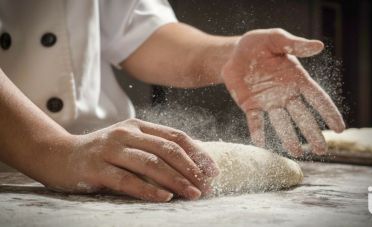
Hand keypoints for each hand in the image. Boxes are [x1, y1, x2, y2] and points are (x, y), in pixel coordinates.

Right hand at [37, 119, 218, 201]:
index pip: (175, 136)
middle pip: (167, 149)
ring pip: (150, 164)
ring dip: (176, 180)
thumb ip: (153, 149)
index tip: (213, 170)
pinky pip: (127, 180)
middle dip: (191, 169)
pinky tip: (165, 198)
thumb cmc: (101, 152)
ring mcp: (110, 149)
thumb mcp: (128, 143)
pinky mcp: (96, 168)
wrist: (58, 155)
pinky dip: (148, 190)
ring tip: (193, 194)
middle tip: (206, 186)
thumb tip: (190, 166)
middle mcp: (126, 133)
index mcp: (138, 126)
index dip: (197, 153)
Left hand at [222, 28, 344, 155]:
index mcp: (296, 79)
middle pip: (302, 116)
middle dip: (312, 133)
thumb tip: (318, 46)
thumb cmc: (258, 45)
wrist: (233, 53)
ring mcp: (268, 102)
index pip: (317, 98)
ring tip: (296, 152)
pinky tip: (261, 143)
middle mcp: (285, 94)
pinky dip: (258, 131)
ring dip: (288, 137)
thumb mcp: (275, 39)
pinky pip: (255, 120)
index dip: (328, 112)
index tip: (340, 129)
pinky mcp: (250, 106)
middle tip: (321, 151)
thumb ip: (294, 44)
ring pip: (281, 122)